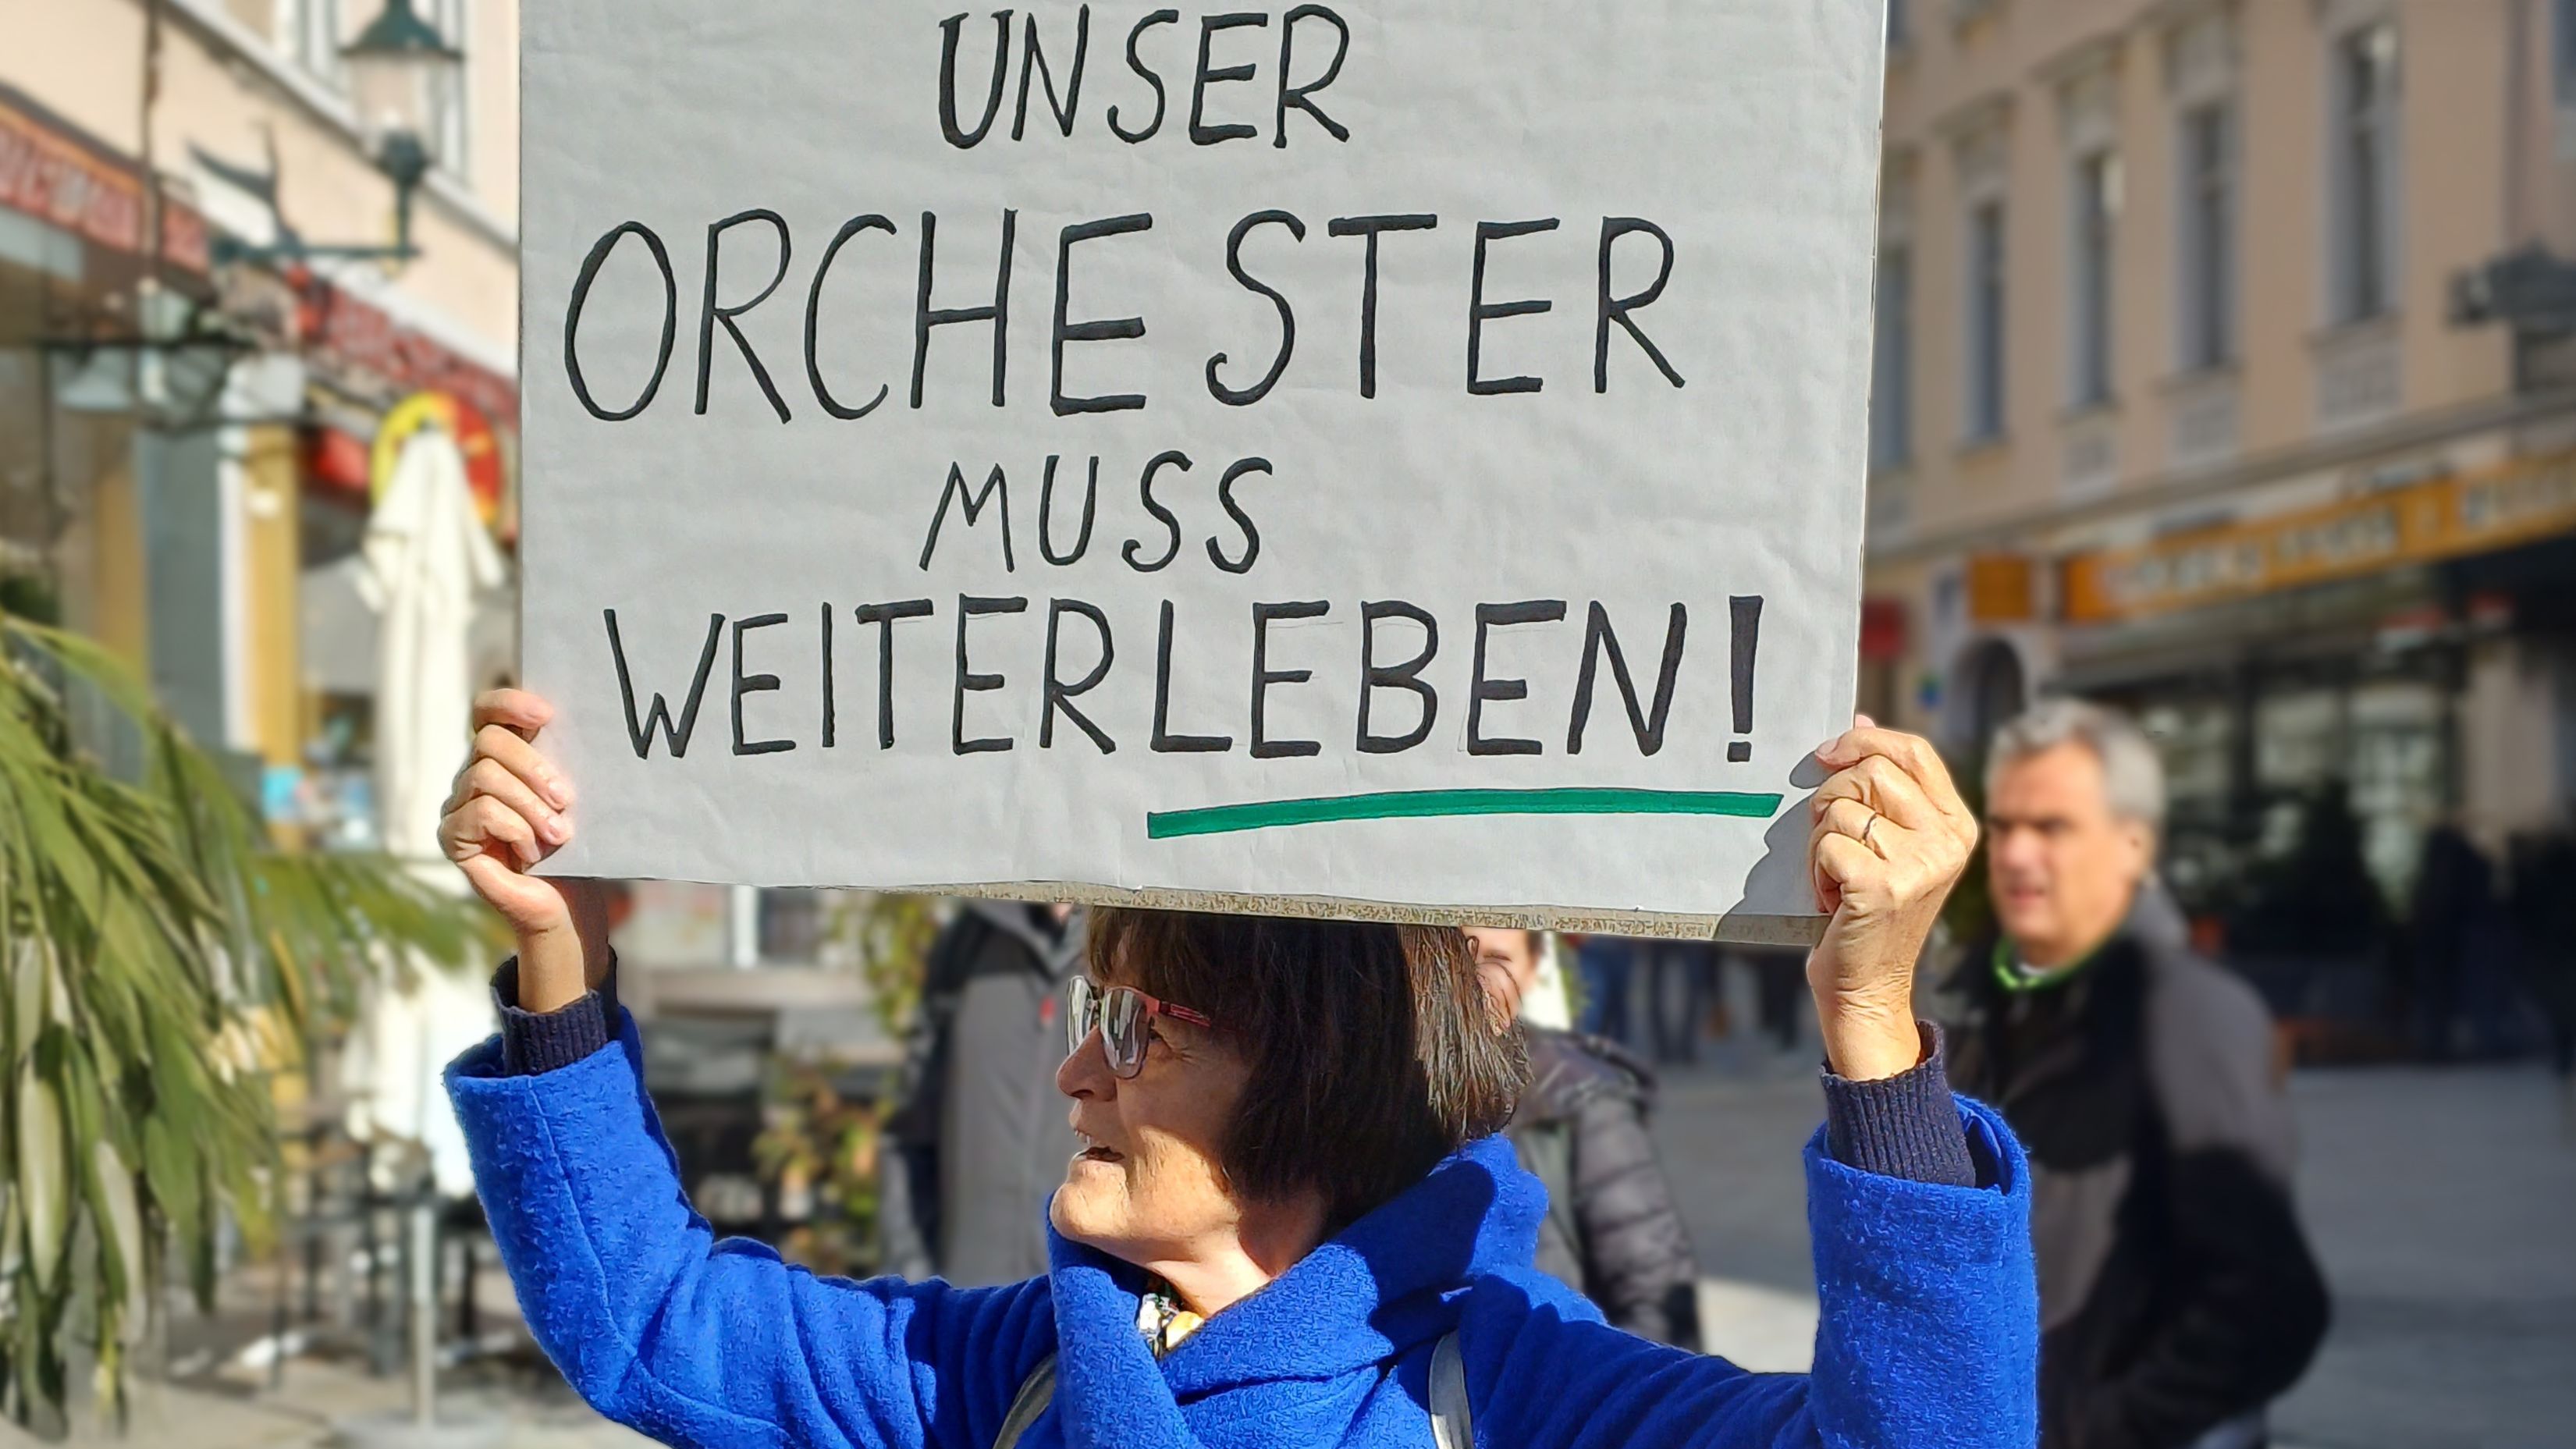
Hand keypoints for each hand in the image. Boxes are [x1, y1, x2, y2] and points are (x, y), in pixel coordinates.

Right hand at [438, 689, 608, 1011]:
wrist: (566, 900)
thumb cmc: (575, 845)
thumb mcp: (572, 795)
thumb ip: (563, 760)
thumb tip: (583, 719)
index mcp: (502, 756)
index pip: (487, 711)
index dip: (510, 703)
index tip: (547, 716)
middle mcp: (473, 775)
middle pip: (488, 742)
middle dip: (533, 767)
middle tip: (566, 799)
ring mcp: (457, 805)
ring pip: (485, 777)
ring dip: (529, 805)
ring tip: (558, 834)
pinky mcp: (452, 837)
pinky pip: (480, 813)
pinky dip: (514, 829)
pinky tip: (532, 850)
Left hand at [1804, 716, 1978, 1080]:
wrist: (1867, 987)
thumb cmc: (1867, 910)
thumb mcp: (1886, 842)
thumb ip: (1882, 786)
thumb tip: (1859, 720)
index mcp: (1957, 825)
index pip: (1914, 751)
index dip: (1864, 741)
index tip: (1825, 753)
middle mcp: (1948, 843)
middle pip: (1870, 772)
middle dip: (1831, 799)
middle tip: (1831, 843)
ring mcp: (1920, 865)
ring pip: (1841, 809)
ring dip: (1820, 842)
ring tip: (1837, 879)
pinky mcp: (1882, 887)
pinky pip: (1827, 844)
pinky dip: (1816, 869)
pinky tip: (1831, 899)